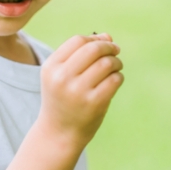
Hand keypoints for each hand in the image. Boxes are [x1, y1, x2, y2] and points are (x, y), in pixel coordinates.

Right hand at [39, 33, 123, 147]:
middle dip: (109, 47)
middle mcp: (62, 78)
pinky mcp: (94, 103)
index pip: (78, 41)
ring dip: (116, 62)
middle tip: (116, 51)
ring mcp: (77, 91)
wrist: (59, 133)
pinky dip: (119, 77)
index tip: (105, 43)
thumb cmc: (64, 98)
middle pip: (93, 49)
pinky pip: (115, 79)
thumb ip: (82, 54)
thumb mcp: (63, 74)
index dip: (95, 39)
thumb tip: (108, 36)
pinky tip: (114, 81)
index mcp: (51, 67)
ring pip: (106, 63)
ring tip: (115, 68)